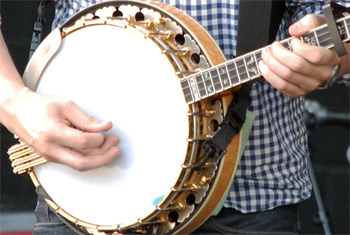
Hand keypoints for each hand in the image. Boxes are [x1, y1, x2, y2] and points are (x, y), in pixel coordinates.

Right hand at [4, 88, 120, 170]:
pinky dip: (89, 156)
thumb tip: (106, 126)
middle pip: (82, 163)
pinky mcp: (53, 157)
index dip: (99, 138)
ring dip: (98, 157)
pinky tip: (98, 147)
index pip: (83, 142)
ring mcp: (50, 156)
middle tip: (116, 147)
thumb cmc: (39, 105)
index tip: (107, 131)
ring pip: (80, 165)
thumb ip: (86, 119)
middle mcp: (50, 149)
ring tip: (110, 144)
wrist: (16, 111)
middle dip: (104, 157)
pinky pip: (74, 161)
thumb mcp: (65, 105)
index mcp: (53, 133)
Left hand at [259, 14, 343, 96]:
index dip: (300, 48)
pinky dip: (270, 77)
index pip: (316, 56)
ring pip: (287, 77)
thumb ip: (309, 23)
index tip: (292, 41)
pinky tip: (264, 67)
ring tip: (265, 55)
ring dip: (272, 65)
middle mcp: (322, 73)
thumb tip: (294, 30)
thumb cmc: (321, 42)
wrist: (325, 60)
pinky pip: (283, 86)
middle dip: (279, 54)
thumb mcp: (320, 26)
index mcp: (331, 57)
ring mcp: (311, 84)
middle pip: (296, 66)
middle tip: (271, 47)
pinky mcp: (300, 91)